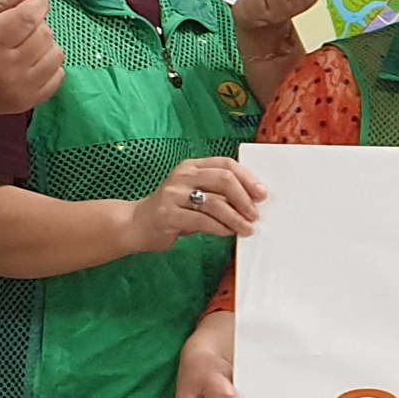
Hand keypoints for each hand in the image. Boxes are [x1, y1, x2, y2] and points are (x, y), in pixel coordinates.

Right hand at [0, 0, 64, 115]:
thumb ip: (5, 1)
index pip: (29, 17)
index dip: (37, 2)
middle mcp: (5, 69)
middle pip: (45, 35)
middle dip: (37, 23)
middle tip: (18, 26)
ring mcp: (18, 89)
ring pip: (55, 55)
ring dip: (45, 44)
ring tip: (23, 44)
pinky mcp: (26, 103)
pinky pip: (57, 77)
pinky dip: (48, 65)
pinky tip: (30, 61)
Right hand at [125, 156, 264, 252]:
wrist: (135, 225)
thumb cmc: (173, 212)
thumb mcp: (194, 196)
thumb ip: (218, 194)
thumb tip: (252, 202)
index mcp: (192, 166)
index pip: (226, 164)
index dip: (248, 178)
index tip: (262, 194)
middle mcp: (182, 176)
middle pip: (223, 179)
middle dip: (244, 198)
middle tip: (255, 214)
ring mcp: (173, 194)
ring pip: (215, 202)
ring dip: (236, 218)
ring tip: (247, 229)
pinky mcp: (167, 215)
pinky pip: (202, 220)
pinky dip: (219, 228)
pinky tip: (227, 233)